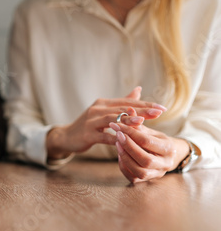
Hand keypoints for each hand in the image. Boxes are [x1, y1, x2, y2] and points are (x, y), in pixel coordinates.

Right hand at [46, 87, 166, 157]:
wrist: (66, 137)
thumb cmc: (89, 125)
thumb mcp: (104, 112)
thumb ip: (122, 102)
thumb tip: (139, 89)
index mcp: (103, 103)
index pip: (128, 102)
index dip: (145, 104)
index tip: (162, 108)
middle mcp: (97, 109)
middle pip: (122, 109)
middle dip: (142, 110)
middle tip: (159, 112)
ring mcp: (91, 121)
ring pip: (112, 120)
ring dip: (127, 121)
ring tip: (142, 121)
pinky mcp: (87, 134)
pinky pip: (103, 136)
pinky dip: (114, 138)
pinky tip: (125, 141)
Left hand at [109, 122, 189, 182]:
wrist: (166, 156)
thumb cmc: (156, 140)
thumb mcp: (150, 131)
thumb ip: (138, 124)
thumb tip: (128, 109)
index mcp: (168, 148)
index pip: (146, 141)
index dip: (130, 132)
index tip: (117, 124)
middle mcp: (165, 164)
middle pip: (145, 159)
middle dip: (128, 146)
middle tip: (117, 135)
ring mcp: (157, 174)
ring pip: (140, 171)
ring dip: (125, 157)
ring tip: (117, 145)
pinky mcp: (147, 180)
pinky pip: (133, 177)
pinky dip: (124, 167)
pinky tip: (120, 155)